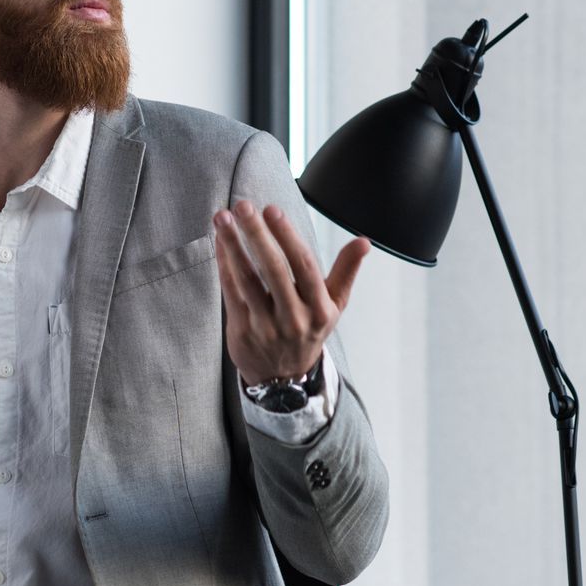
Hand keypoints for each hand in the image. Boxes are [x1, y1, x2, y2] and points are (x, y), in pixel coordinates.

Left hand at [214, 198, 369, 384]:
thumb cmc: (310, 329)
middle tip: (243, 206)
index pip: (304, 267)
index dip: (288, 237)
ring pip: (247, 280)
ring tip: (222, 218)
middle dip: (257, 235)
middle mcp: (294, 318)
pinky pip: (232, 292)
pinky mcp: (242, 330)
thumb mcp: (334, 305)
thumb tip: (364, 241)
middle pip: (274, 270)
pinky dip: (225, 264)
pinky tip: (221, 241)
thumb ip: (346, 271)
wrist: (284, 378)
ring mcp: (266, 326)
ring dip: (233, 246)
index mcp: (319, 308)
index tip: (272, 210)